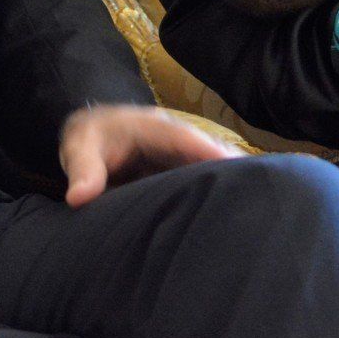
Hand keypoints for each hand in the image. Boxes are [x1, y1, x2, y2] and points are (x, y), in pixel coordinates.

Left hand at [59, 105, 241, 206]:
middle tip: (260, 187)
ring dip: (229, 178)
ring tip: (257, 202)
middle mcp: (172, 137)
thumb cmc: (88, 139)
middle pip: (206, 150)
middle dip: (230, 165)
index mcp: (150, 127)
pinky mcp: (178, 168)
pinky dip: (217, 188)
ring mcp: (178, 153)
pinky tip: (234, 210)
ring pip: (208, 164)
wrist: (90, 134)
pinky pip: (200, 176)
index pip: (183, 138)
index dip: (206, 150)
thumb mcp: (78, 148)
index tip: (231, 163)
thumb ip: (82, 169)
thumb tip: (79, 197)